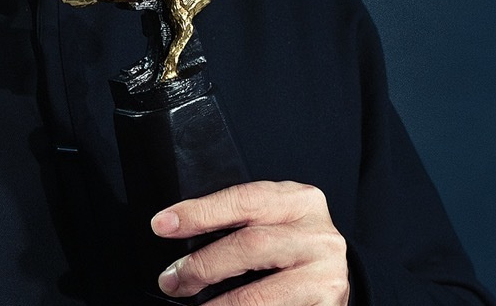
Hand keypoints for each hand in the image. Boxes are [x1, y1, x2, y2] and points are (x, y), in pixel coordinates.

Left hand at [151, 181, 348, 303]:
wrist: (333, 277)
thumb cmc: (291, 242)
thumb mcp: (273, 218)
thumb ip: (240, 219)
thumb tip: (177, 229)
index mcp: (299, 201)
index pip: (242, 200)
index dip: (198, 213)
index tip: (162, 225)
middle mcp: (318, 236)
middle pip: (249, 246)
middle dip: (202, 265)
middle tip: (172, 280)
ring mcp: (326, 277)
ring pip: (260, 294)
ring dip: (218, 305)